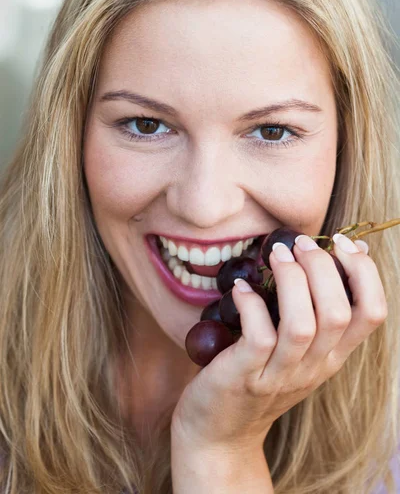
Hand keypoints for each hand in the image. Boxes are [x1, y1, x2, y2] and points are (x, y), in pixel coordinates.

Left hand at [171, 234, 386, 453]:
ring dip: (291, 280)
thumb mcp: (297, 350)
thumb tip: (327, 255)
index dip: (365, 273)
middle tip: (298, 243)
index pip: (372, 314)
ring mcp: (279, 375)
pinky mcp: (245, 377)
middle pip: (338, 312)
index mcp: (332, 356)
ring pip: (302, 324)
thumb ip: (313, 312)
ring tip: (275, 254)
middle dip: (322, 266)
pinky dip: (251, 304)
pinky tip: (240, 287)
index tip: (344, 243)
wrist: (219, 434)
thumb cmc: (256, 377)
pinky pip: (258, 336)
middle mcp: (314, 367)